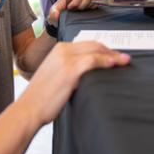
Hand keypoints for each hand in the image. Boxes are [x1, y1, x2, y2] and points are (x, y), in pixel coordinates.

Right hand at [14, 41, 129, 124]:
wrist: (29, 109)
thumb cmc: (41, 98)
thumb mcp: (55, 75)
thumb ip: (69, 69)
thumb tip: (88, 72)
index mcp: (58, 50)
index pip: (87, 44)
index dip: (103, 49)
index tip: (114, 55)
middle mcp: (62, 51)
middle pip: (94, 45)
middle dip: (111, 51)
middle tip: (124, 58)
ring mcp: (65, 59)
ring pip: (95, 51)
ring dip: (113, 56)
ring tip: (124, 61)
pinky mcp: (69, 70)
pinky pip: (92, 61)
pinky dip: (105, 61)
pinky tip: (114, 64)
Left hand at [47, 0, 96, 24]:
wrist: (63, 16)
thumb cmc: (59, 11)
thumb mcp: (54, 12)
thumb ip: (53, 13)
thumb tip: (56, 15)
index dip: (75, 3)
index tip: (70, 8)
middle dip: (82, 5)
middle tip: (76, 10)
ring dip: (87, 6)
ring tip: (81, 10)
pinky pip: (97, 0)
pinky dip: (93, 6)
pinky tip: (87, 9)